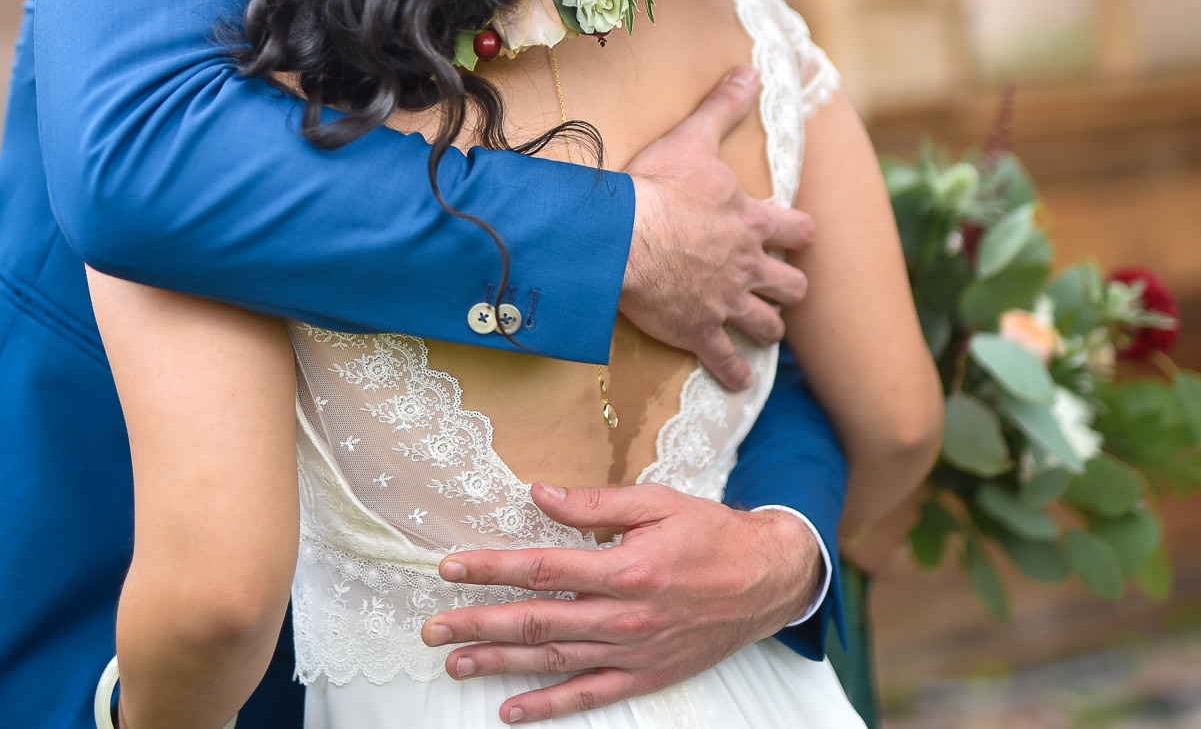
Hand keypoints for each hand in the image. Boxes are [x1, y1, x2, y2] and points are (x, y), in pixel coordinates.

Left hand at [420, 483, 823, 723]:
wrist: (768, 580)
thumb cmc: (711, 534)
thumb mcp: (657, 503)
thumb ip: (595, 503)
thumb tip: (538, 494)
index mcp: (626, 568)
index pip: (542, 569)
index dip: (491, 568)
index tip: (450, 568)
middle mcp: (624, 616)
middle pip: (536, 621)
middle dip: (478, 623)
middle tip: (432, 627)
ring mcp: (633, 652)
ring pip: (553, 660)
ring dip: (499, 662)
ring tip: (453, 663)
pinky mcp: (645, 676)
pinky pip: (588, 696)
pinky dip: (547, 707)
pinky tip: (510, 711)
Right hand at [622, 67, 814, 389]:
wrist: (621, 236)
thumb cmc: (655, 186)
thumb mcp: (693, 138)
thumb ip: (724, 106)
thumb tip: (751, 69)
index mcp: (752, 221)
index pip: (798, 229)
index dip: (802, 233)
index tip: (802, 236)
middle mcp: (749, 266)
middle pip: (793, 285)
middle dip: (790, 288)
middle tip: (783, 289)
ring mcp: (727, 303)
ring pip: (769, 327)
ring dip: (769, 329)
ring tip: (764, 332)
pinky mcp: (700, 332)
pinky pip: (726, 363)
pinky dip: (733, 374)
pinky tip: (737, 383)